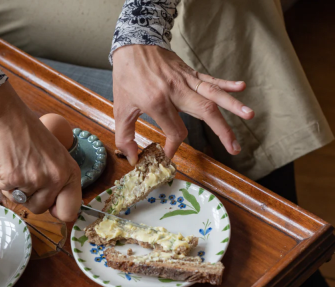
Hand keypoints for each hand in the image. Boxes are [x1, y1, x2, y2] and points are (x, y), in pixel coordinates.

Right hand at [0, 82, 81, 221]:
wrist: (5, 115)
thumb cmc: (29, 133)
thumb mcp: (56, 156)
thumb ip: (60, 180)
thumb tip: (58, 208)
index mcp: (70, 172)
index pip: (70, 211)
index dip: (57, 210)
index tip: (50, 204)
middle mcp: (56, 178)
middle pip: (42, 209)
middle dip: (31, 198)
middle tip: (27, 175)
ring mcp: (35, 179)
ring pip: (23, 202)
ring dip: (17, 189)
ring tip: (17, 166)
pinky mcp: (13, 178)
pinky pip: (6, 193)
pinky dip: (3, 181)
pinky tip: (6, 163)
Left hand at [112, 45, 254, 164]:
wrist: (132, 44)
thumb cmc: (126, 77)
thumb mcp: (121, 109)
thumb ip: (125, 137)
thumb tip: (133, 158)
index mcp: (158, 102)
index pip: (175, 132)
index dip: (173, 147)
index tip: (169, 155)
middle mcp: (176, 91)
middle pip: (205, 113)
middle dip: (222, 132)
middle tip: (234, 149)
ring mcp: (186, 80)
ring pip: (213, 95)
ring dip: (232, 106)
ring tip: (249, 116)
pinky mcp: (189, 73)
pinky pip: (210, 79)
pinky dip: (226, 83)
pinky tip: (241, 86)